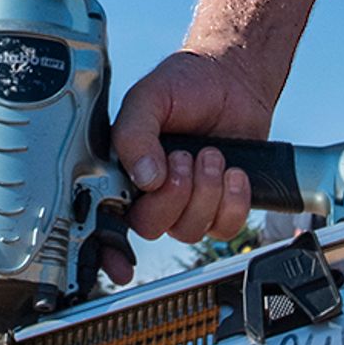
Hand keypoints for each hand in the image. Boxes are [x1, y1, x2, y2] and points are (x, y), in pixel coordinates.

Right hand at [106, 50, 268, 280]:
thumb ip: (134, 134)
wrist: (233, 79)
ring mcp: (189, 201)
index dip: (108, 251)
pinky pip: (226, 227)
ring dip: (206, 192)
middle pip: (153, 227)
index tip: (120, 265)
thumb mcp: (148, 98)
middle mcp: (154, 192)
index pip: (108, 221)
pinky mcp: (222, 204)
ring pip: (192, 230)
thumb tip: (145, 177)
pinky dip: (234, 201)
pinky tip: (234, 173)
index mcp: (126, 171)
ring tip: (212, 156)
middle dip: (174, 195)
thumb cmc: (186, 84)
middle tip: (184, 158)